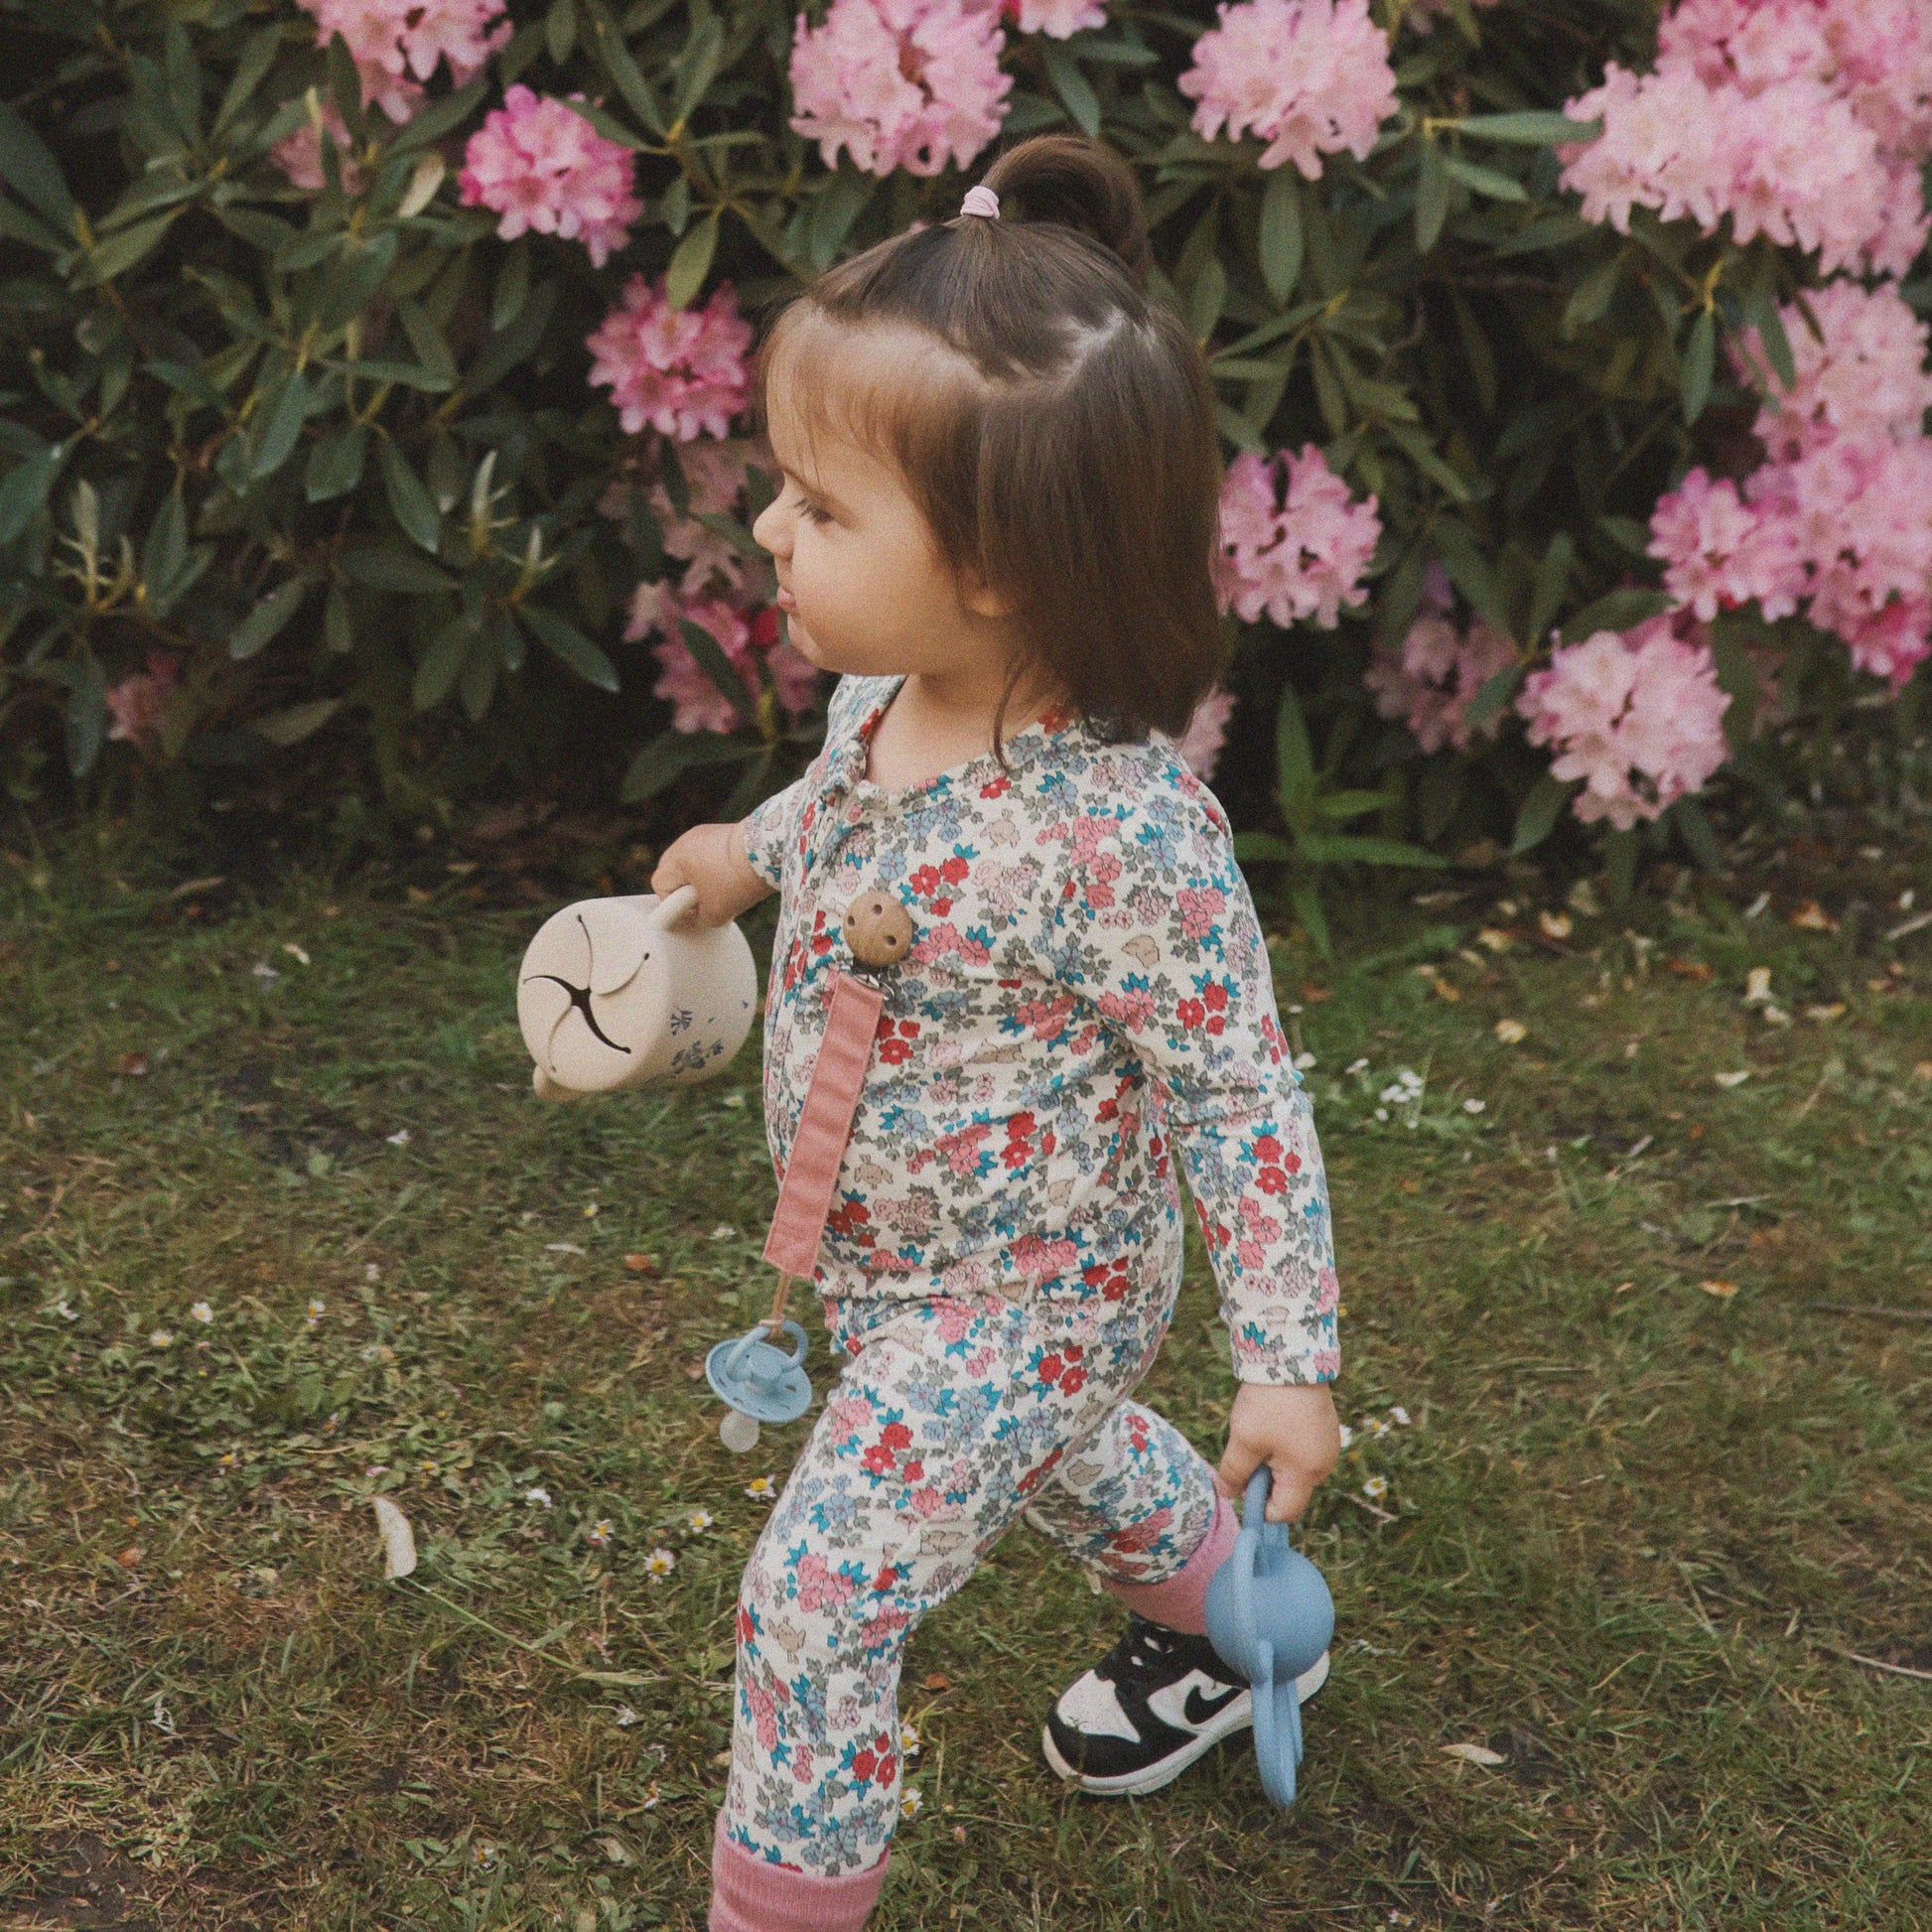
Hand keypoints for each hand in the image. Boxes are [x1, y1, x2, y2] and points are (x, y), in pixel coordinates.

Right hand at [650, 821, 772, 928]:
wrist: (771, 852)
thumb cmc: (738, 882)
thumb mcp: (715, 913)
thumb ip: (698, 919)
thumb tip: (698, 915)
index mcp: (677, 858)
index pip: (660, 884)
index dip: (673, 904)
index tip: (692, 912)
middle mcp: (687, 840)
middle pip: (675, 872)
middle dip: (688, 891)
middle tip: (708, 903)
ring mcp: (705, 833)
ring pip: (694, 864)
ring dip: (704, 880)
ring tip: (725, 890)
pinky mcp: (724, 831)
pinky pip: (710, 855)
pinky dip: (718, 868)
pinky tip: (735, 877)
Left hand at [1215, 1382, 1340, 1525]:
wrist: (1291, 1358)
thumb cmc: (1267, 1403)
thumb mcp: (1244, 1439)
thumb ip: (1234, 1473)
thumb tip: (1227, 1494)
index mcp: (1307, 1473)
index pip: (1285, 1512)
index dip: (1259, 1505)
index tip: (1242, 1483)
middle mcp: (1324, 1465)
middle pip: (1290, 1492)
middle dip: (1266, 1480)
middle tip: (1251, 1450)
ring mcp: (1328, 1447)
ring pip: (1295, 1471)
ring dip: (1275, 1462)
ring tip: (1263, 1432)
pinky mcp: (1326, 1431)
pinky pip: (1303, 1452)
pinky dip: (1286, 1447)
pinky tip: (1275, 1423)